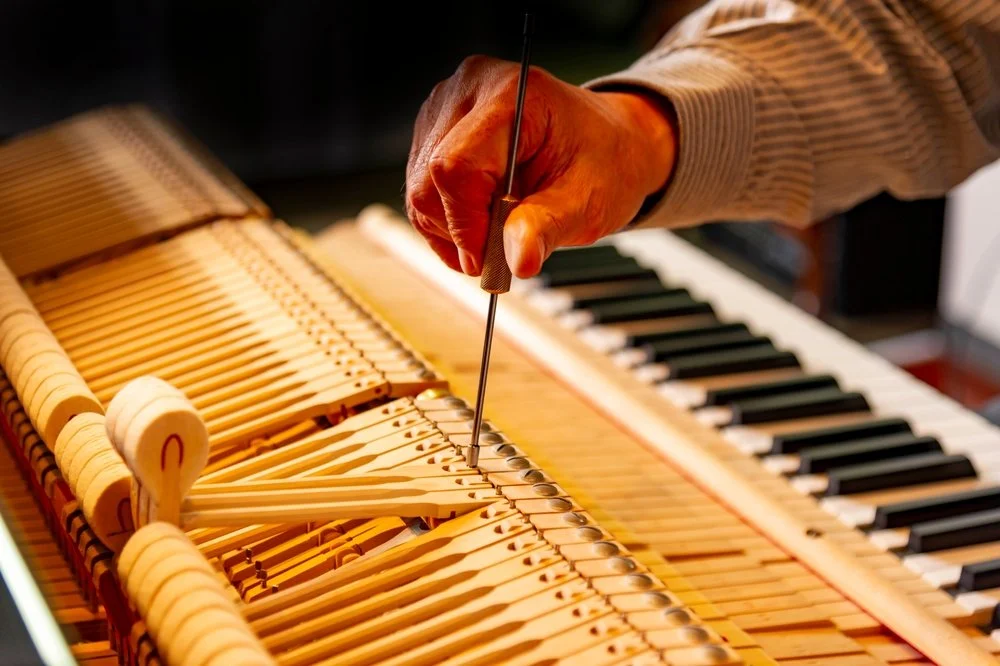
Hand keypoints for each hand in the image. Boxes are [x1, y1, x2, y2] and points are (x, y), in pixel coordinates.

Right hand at [405, 55, 675, 278]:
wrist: (605, 143)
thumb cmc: (602, 160)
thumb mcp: (587, 201)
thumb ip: (547, 228)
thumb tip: (518, 261)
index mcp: (513, 96)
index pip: (457, 166)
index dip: (465, 223)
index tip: (487, 258)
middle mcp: (470, 90)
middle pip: (429, 179)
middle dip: (459, 231)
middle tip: (497, 250)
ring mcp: (446, 107)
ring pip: (419, 189)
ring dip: (450, 229)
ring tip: (496, 230)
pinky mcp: (434, 129)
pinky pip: (419, 188)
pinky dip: (445, 220)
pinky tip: (480, 219)